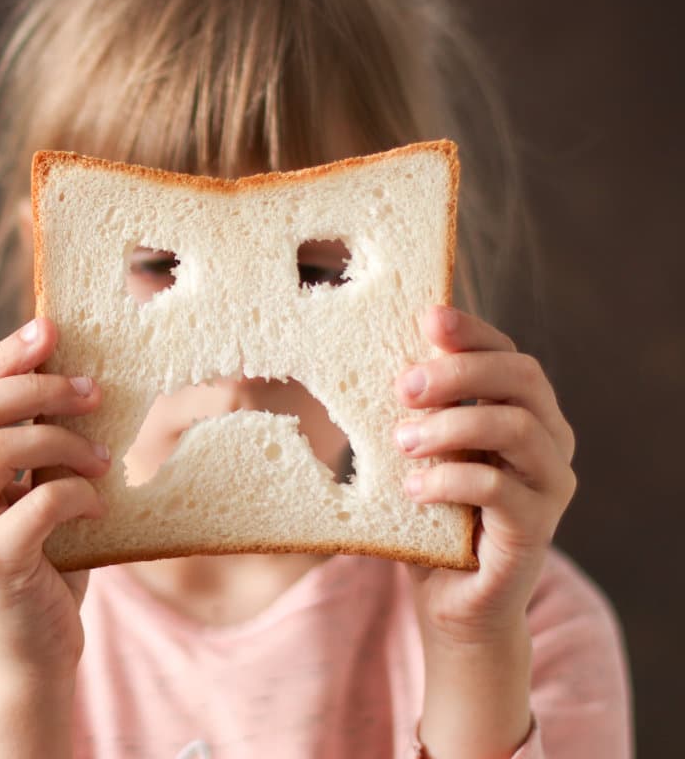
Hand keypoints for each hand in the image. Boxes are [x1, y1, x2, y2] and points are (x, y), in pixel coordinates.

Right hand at [0, 317, 109, 679]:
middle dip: (36, 385)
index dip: (5, 356)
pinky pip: (41, 499)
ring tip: (103, 455)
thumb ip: (35, 445)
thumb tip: (71, 372)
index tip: (50, 327)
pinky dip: (80, 493)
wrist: (34, 656)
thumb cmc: (41, 567)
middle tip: (92, 388)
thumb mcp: (32, 495)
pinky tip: (99, 504)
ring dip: (63, 439)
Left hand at [393, 304, 576, 642]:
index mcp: (521, 412)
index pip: (507, 354)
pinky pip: (501, 490)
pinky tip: (411, 490)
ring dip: (452, 426)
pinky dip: (450, 481)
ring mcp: (549, 485)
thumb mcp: (413, 455)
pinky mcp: (536, 529)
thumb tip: (367, 359)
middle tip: (402, 386)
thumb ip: (409, 413)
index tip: (427, 316)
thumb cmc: (428, 517)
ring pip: (518, 428)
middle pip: (522, 378)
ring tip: (400, 442)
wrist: (449, 601)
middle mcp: (548, 441)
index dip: (471, 331)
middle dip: (460, 371)